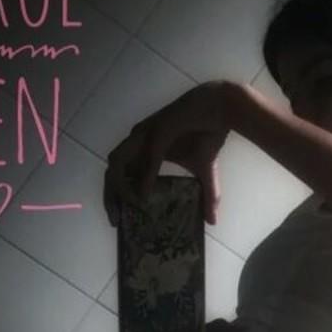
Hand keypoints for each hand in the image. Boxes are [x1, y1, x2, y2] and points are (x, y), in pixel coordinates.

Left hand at [104, 81, 231, 226]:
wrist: (221, 109)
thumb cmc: (208, 135)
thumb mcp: (206, 173)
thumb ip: (207, 197)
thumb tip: (212, 222)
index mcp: (144, 150)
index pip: (120, 175)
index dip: (116, 197)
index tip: (119, 219)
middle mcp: (139, 142)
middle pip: (112, 171)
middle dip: (110, 196)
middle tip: (115, 220)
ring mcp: (146, 134)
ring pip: (118, 162)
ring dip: (119, 186)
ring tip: (129, 208)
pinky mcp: (160, 129)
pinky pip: (148, 157)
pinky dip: (144, 178)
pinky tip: (143, 196)